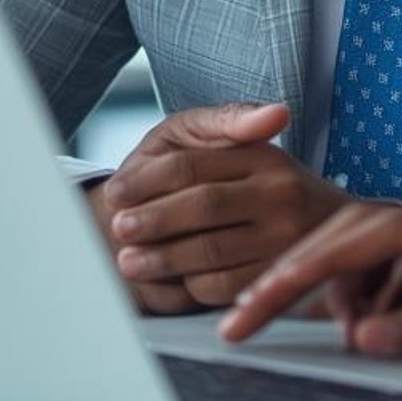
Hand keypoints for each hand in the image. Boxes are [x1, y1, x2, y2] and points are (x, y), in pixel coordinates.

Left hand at [88, 103, 350, 311]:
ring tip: (130, 261)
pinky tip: (178, 276)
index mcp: (265, 156)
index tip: (114, 194)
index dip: (145, 181)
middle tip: (120, 229)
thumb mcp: (221, 139)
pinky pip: (221, 286)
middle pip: (204, 205)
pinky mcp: (272, 276)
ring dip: (161, 258)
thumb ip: (229, 120)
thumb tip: (276, 114)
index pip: (193, 166)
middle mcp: (283, 195)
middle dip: (154, 220)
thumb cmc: (232, 178)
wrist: (287, 221)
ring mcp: (284, 238)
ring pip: (210, 250)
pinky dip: (191, 284)